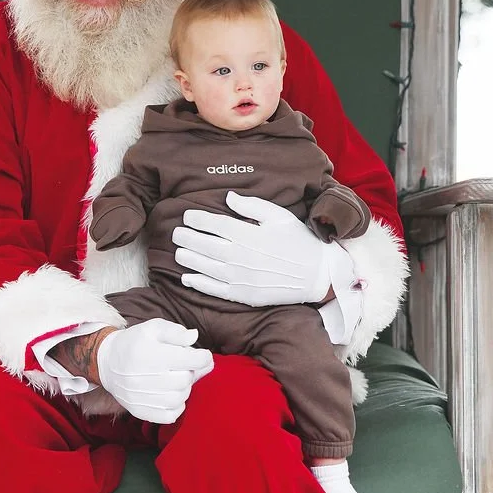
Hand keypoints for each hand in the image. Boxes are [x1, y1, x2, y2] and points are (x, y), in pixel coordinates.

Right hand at [97, 320, 213, 423]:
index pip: (189, 360)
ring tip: (175, 378)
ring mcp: (141, 397)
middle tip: (182, 366)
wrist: (107, 362)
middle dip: (189, 371)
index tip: (203, 355)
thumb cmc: (134, 343)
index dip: (203, 357)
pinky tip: (170, 393)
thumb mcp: (153, 328)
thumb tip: (193, 337)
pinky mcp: (140, 411)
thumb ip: (175, 332)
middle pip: (186, 379)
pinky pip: (170, 415)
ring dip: (184, 388)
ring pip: (180, 398)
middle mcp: (144, 377)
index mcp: (151, 354)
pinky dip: (177, 406)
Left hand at [173, 191, 332, 306]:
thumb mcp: (279, 216)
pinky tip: (186, 278)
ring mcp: (240, 278)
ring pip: (205, 267)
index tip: (188, 215)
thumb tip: (227, 197)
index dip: (197, 219)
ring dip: (188, 258)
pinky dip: (198, 283)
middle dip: (187, 238)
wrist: (316, 275)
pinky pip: (214, 290)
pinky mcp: (243, 295)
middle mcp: (240, 256)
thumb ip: (251, 206)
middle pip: (204, 245)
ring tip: (179, 252)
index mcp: (248, 234)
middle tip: (176, 233)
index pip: (214, 224)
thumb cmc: (298, 242)